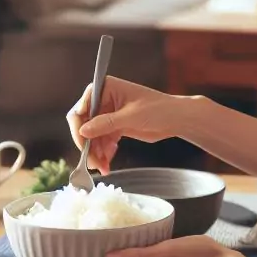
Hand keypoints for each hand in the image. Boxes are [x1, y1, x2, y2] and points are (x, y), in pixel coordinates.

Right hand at [66, 77, 191, 173]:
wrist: (176, 119)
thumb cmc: (159, 109)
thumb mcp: (130, 116)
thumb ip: (105, 123)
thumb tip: (83, 131)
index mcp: (105, 88)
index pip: (81, 109)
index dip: (79, 129)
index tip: (83, 147)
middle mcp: (103, 100)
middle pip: (84, 125)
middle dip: (88, 145)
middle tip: (93, 162)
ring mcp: (108, 114)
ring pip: (92, 137)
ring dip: (95, 153)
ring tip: (103, 167)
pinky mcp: (114, 127)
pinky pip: (102, 142)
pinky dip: (103, 153)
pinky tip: (108, 162)